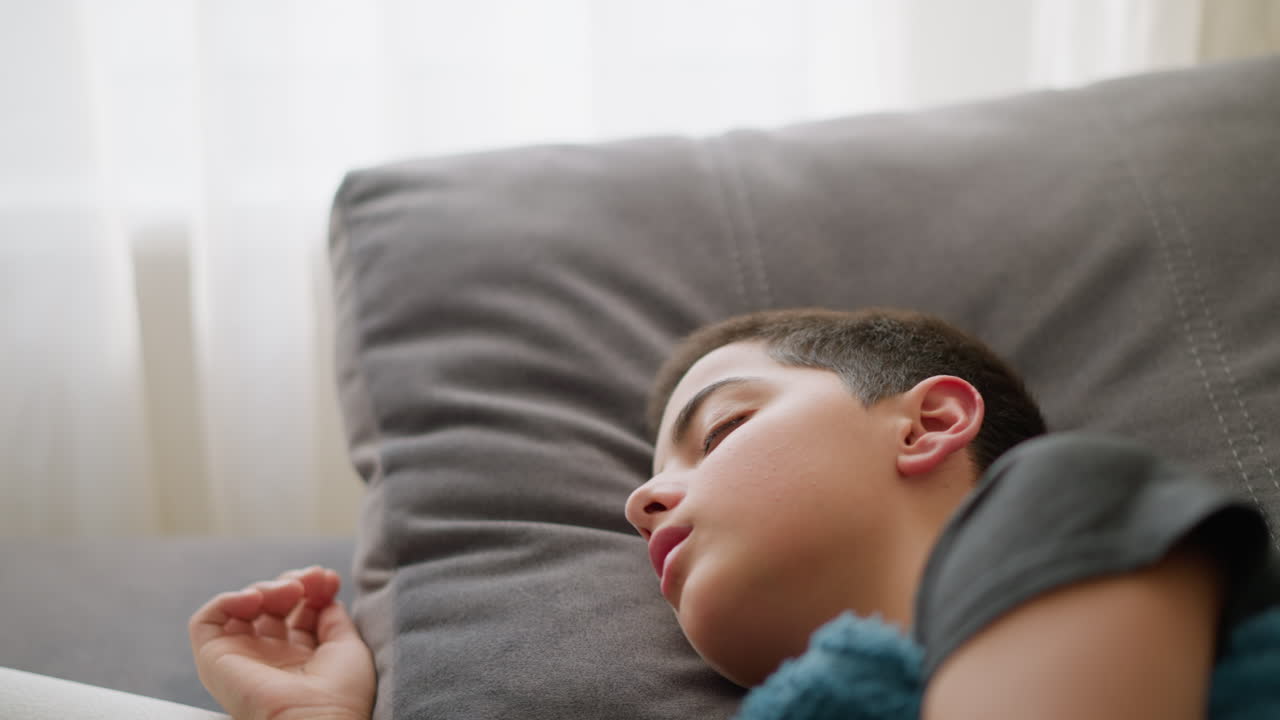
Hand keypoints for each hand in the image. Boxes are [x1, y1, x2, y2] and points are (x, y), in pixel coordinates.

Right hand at [189, 567, 375, 719]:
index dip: (313, 590)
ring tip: (290, 590)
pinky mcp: (215, 661)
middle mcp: (270, 660)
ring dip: (265, 588)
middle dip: (292, 583)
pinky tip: (256, 599)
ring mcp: (243, 659)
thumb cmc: (339, 697)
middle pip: (271, 606)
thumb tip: (325, 598)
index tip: (329, 579)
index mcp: (301, 660)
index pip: (299, 613)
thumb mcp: (347, 648)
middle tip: (312, 578)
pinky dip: (228, 600)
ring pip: (241, 609)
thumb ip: (333, 619)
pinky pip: (206, 622)